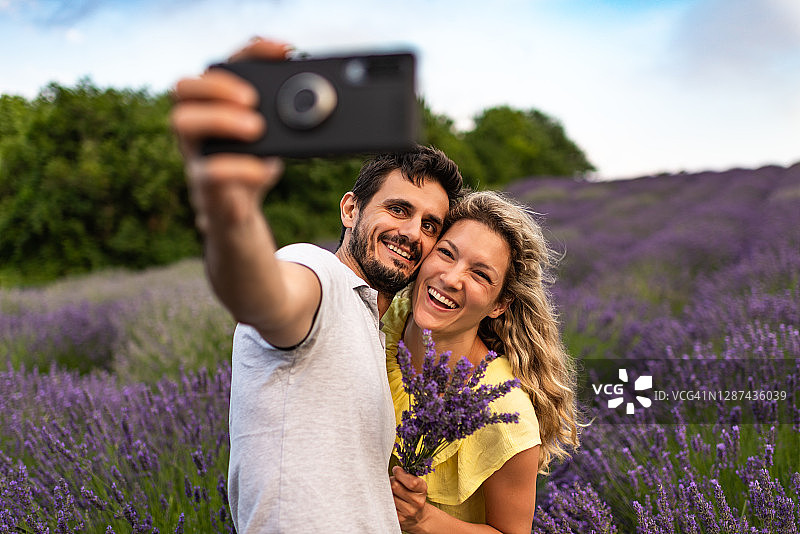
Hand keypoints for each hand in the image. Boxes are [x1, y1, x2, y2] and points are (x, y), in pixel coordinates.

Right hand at [170, 37, 290, 231]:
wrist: (238, 210)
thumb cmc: (253, 163)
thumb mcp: (272, 137)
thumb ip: (286, 117)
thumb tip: (324, 99)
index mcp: (212, 103)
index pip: (221, 64)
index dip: (250, 52)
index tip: (286, 51)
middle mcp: (196, 121)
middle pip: (183, 86)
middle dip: (218, 85)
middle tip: (253, 99)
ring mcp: (194, 151)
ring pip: (182, 122)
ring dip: (219, 119)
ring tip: (256, 128)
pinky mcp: (203, 183)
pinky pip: (209, 172)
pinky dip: (239, 169)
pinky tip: (263, 169)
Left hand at [391, 466, 428, 532]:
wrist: (417, 517)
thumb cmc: (413, 495)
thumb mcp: (416, 484)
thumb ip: (407, 475)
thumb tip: (395, 469)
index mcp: (422, 490)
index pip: (411, 482)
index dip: (400, 474)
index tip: (396, 470)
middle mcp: (417, 502)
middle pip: (395, 486)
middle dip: (391, 481)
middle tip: (392, 481)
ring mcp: (408, 512)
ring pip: (389, 495)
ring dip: (387, 491)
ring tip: (392, 492)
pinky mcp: (399, 519)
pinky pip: (386, 505)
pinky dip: (385, 500)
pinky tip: (389, 500)